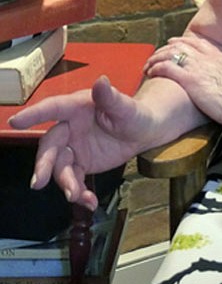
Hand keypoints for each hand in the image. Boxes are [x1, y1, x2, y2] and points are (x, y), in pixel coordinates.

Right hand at [9, 76, 152, 209]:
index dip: (34, 114)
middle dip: (44, 164)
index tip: (15, 122)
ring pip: (60, 167)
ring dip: (65, 183)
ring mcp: (74, 147)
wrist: (143, 133)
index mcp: (78, 107)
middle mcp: (71, 127)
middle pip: (50, 146)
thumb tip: (102, 81)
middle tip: (39, 182)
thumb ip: (111, 97)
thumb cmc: (134, 114)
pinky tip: (89, 202)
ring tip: (75, 195)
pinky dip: (79, 192)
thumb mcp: (126, 107)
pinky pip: (74, 180)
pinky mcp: (81, 164)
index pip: (53, 108)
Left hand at [144, 33, 221, 128]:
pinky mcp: (191, 79)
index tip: (174, 43)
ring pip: (171, 53)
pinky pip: (167, 67)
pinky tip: (151, 72)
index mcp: (221, 57)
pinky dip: (156, 67)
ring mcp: (199, 66)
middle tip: (156, 53)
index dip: (183, 42)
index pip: (198, 43)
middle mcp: (208, 57)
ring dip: (157, 57)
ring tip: (148, 65)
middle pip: (181, 45)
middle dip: (166, 48)